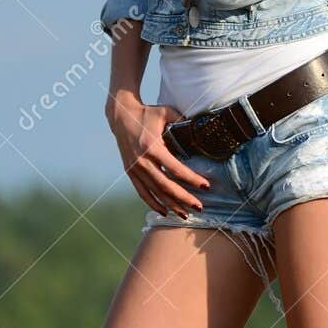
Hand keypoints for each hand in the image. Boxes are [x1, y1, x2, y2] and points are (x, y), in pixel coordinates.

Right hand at [105, 95, 209, 217]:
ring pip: (155, 192)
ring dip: (171, 205)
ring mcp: (134, 168)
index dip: (191, 178)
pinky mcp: (130, 172)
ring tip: (186, 214)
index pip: (175, 168)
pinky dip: (153, 203)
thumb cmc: (148, 113)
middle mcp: (142, 161)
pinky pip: (142, 192)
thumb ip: (183, 121)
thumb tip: (203, 129)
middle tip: (200, 207)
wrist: (121, 116)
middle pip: (165, 185)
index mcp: (152, 147)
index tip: (206, 186)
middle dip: (184, 198)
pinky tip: (165, 212)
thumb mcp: (167, 112)